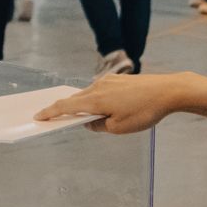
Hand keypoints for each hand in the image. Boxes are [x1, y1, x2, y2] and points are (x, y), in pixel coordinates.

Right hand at [37, 71, 206, 134]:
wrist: (168, 90)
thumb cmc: (144, 112)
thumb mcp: (119, 128)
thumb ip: (100, 126)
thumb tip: (90, 122)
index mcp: (95, 100)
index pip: (65, 106)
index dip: (50, 112)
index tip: (38, 116)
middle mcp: (97, 86)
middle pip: (75, 99)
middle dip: (64, 109)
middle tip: (53, 118)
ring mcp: (108, 80)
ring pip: (88, 94)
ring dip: (83, 105)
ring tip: (82, 117)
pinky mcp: (118, 79)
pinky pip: (100, 90)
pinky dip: (95, 99)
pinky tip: (102, 107)